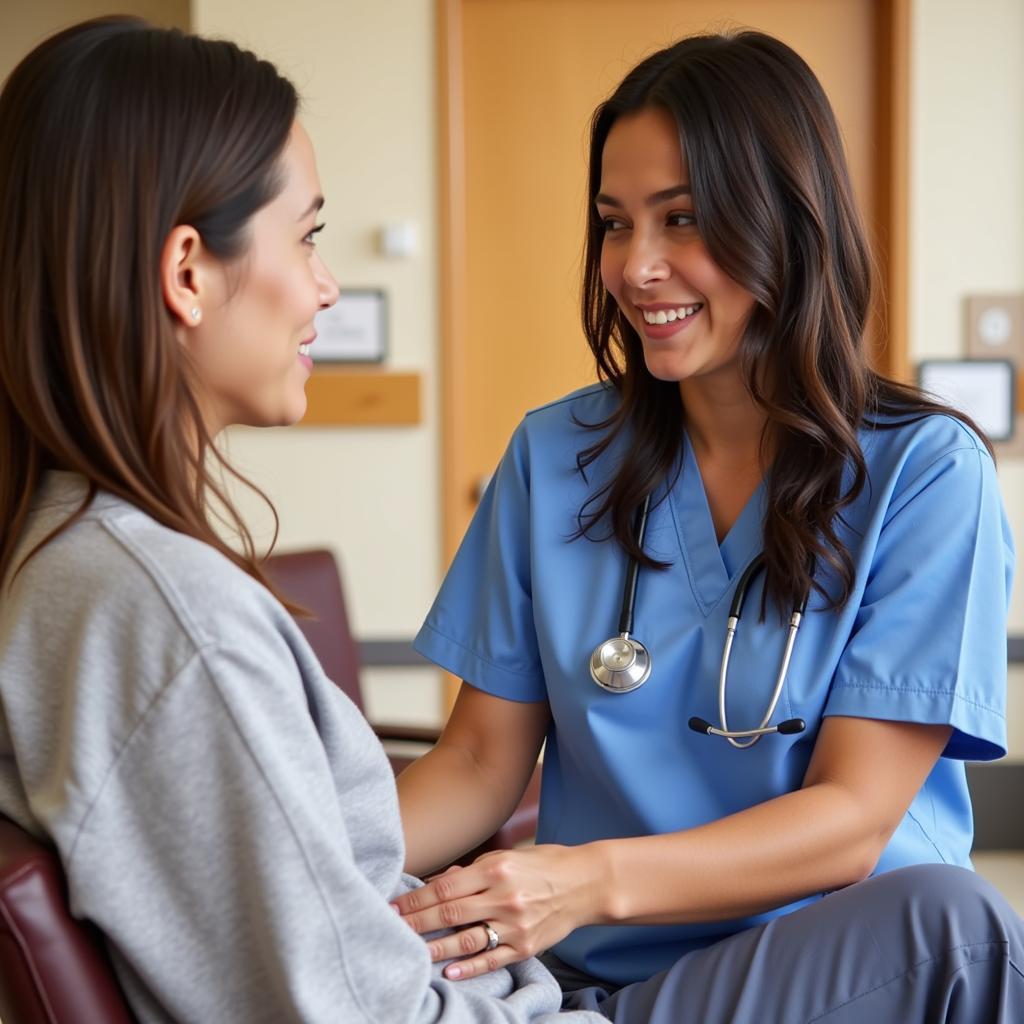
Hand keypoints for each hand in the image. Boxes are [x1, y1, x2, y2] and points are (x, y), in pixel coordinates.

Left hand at [390, 843, 607, 979]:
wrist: (585, 883)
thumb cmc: (543, 865)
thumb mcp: (508, 856)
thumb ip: (473, 871)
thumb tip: (440, 882)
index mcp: (496, 868)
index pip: (445, 887)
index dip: (416, 899)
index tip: (393, 905)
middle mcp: (504, 896)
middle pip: (450, 912)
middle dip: (415, 922)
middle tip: (389, 928)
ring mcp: (515, 924)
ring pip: (467, 939)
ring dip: (435, 947)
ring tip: (410, 951)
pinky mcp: (527, 946)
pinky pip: (493, 959)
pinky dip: (470, 967)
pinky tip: (449, 972)